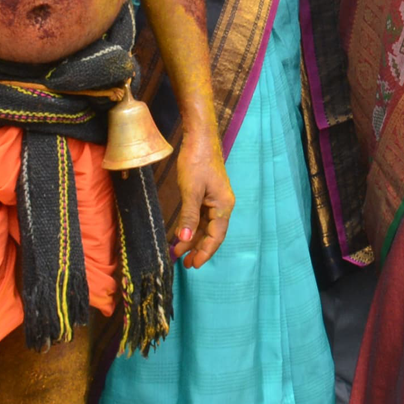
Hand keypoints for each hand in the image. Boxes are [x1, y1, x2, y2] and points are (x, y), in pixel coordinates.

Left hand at [170, 133, 234, 268]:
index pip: (216, 236)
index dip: (205, 252)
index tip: (194, 265)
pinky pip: (201, 217)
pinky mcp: (207, 194)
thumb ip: (188, 216)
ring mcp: (215, 200)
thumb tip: (184, 239)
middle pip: (212, 234)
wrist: (200, 137)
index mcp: (223, 206)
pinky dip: (192, 227)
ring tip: (179, 253)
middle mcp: (222, 205)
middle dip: (198, 249)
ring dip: (193, 239)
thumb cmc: (197, 161)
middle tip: (184, 264)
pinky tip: (182, 234)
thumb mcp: (191, 190)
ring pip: (205, 226)